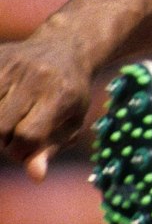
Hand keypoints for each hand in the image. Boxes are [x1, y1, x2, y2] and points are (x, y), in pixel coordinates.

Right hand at [0, 36, 96, 179]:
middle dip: (4, 141)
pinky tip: (5, 108)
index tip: (27, 153)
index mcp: (60, 94)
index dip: (23, 153)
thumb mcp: (72, 121)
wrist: (66, 46)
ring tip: (8, 123)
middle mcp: (34, 77)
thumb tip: (36, 177)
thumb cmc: (71, 92)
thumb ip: (51, 148)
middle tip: (16, 137)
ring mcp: (11, 65)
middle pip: (1, 126)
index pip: (29, 135)